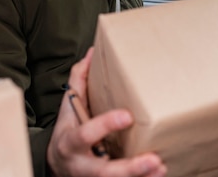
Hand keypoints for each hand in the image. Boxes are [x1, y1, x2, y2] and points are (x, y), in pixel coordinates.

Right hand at [47, 48, 166, 176]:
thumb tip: (92, 53)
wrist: (56, 164)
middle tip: (153, 159)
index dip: (105, 125)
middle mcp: (81, 165)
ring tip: (161, 167)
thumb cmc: (68, 130)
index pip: (86, 134)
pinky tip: (159, 173)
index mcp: (70, 141)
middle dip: (129, 168)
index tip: (127, 116)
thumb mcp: (68, 107)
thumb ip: (79, 80)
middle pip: (104, 172)